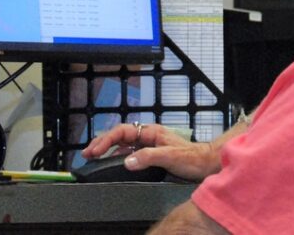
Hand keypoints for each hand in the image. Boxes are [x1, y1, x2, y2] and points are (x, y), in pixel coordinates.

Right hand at [81, 122, 221, 181]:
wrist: (206, 163)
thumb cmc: (192, 158)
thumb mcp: (169, 156)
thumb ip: (148, 157)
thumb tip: (126, 161)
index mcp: (151, 131)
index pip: (122, 131)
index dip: (107, 140)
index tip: (95, 150)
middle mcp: (148, 135)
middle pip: (119, 136)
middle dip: (102, 142)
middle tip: (87, 153)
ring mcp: (149, 144)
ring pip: (123, 144)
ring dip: (107, 149)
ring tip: (93, 156)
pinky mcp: (151, 153)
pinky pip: (129, 152)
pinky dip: (117, 156)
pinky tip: (111, 162)